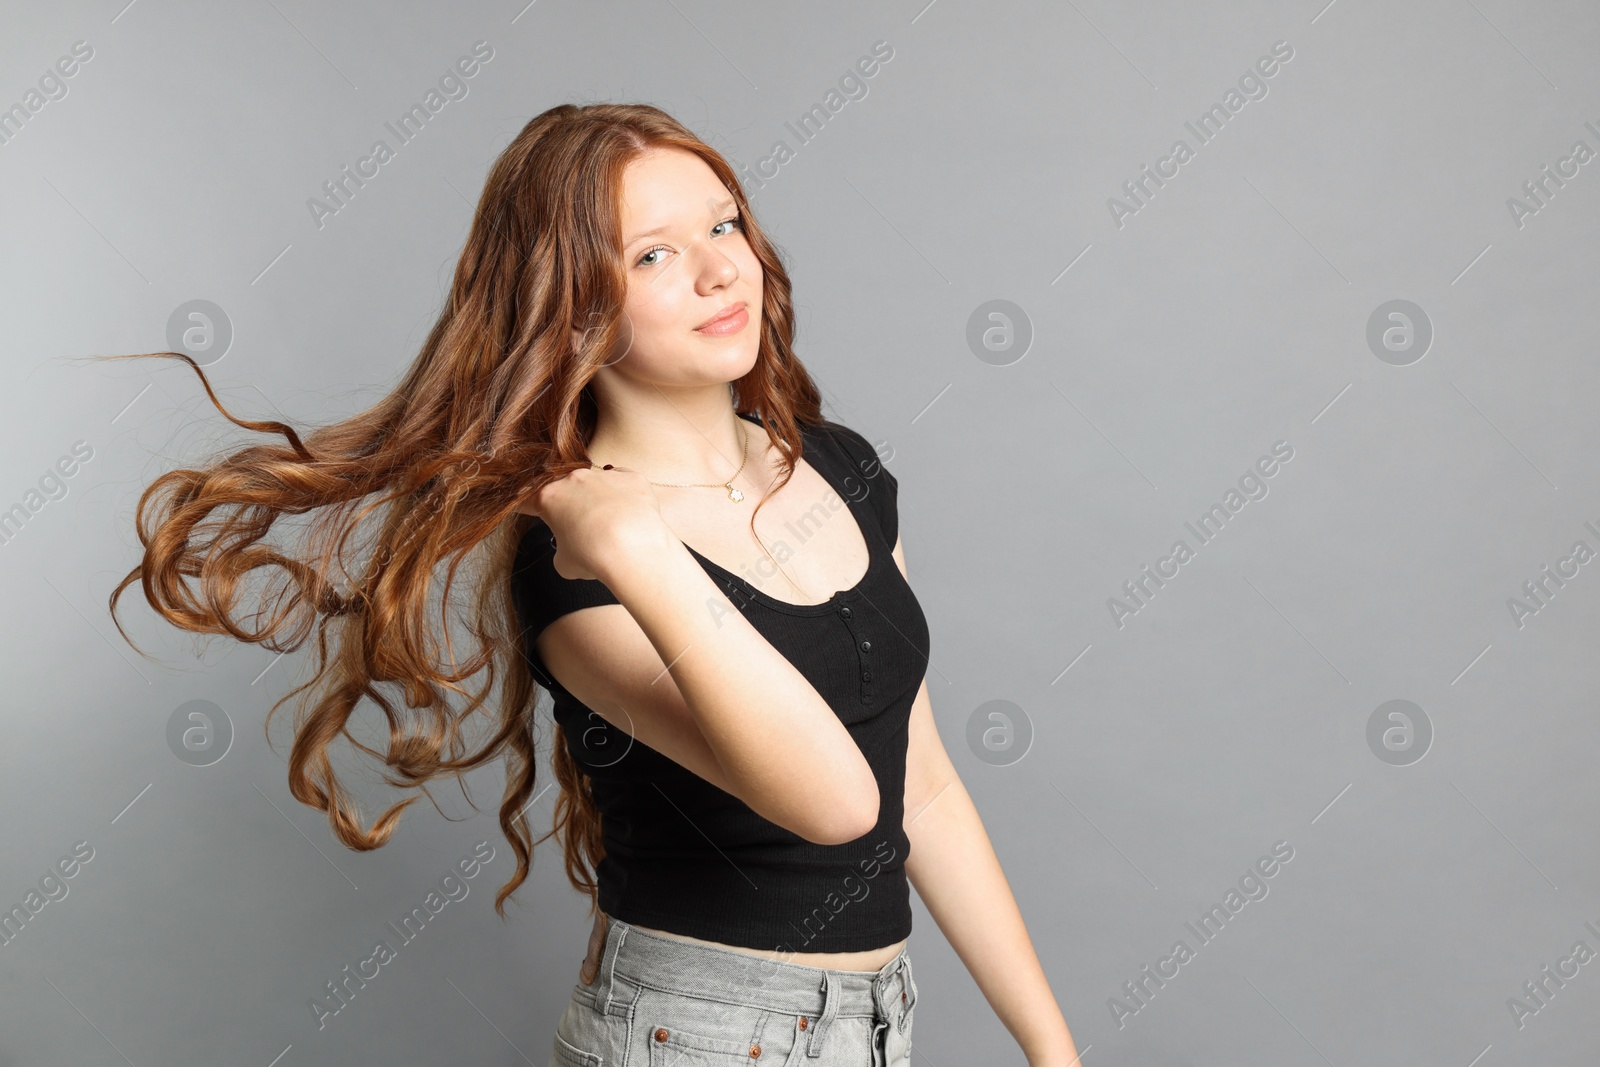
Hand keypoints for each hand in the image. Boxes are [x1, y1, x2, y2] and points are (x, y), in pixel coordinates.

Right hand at [516, 463, 668, 581]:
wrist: (635, 551)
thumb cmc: (595, 558)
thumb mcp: (564, 564)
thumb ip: (561, 548)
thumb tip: (571, 548)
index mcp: (549, 498)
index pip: (530, 499)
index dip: (530, 509)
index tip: (536, 514)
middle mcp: (574, 480)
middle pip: (566, 490)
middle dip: (571, 507)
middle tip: (582, 530)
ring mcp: (603, 475)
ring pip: (597, 485)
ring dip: (599, 501)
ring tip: (612, 527)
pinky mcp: (632, 477)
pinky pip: (624, 483)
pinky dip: (625, 498)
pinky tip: (630, 516)